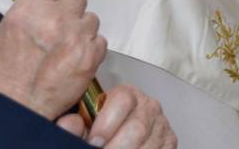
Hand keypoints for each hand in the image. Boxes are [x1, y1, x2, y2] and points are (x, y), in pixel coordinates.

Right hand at [0, 0, 106, 119]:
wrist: (19, 105)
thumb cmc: (8, 70)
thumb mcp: (9, 28)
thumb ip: (33, 6)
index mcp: (30, 9)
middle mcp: (55, 19)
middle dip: (70, 12)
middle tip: (58, 29)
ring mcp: (77, 37)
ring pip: (91, 18)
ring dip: (81, 30)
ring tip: (64, 47)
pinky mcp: (92, 55)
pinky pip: (100, 39)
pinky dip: (91, 48)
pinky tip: (74, 59)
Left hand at [56, 85, 176, 147]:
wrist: (114, 138)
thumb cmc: (98, 134)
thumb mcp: (82, 127)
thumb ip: (74, 125)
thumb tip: (69, 124)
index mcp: (126, 95)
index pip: (123, 99)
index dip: (106, 125)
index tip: (94, 141)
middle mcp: (148, 106)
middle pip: (137, 128)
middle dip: (116, 147)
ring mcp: (161, 124)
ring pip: (148, 144)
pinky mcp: (170, 140)